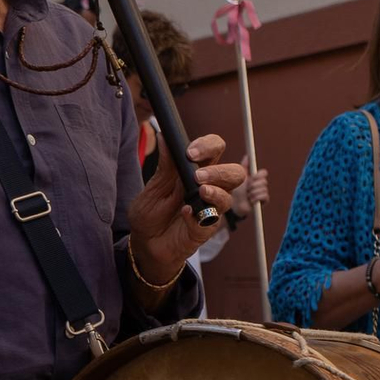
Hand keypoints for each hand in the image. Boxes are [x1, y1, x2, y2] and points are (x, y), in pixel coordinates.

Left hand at [127, 133, 246, 284]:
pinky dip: (197, 216)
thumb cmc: (151, 213)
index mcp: (197, 170)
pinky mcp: (205, 230)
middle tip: (198, 175)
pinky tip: (185, 213)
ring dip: (216, 192)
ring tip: (200, 191)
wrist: (144, 242)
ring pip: (229, 197)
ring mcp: (210, 209)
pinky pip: (210, 222)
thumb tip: (164, 137)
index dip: (209, 146)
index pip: (215, 149)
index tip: (190, 152)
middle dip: (220, 171)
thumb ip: (164, 166)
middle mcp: (209, 188)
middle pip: (235, 172)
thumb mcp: (153, 187)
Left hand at [230, 168, 269, 215]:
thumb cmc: (236, 190)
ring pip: (263, 189)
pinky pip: (264, 196)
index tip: (253, 176)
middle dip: (253, 185)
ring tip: (247, 195)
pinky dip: (256, 198)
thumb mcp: (240, 176)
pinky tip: (251, 200)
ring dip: (253, 192)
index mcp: (256, 178)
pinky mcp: (263, 201)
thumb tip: (248, 155)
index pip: (264, 173)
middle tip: (247, 188)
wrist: (234, 204)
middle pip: (264, 181)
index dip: (259, 175)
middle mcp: (260, 185)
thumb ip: (244, 166)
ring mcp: (262, 193)